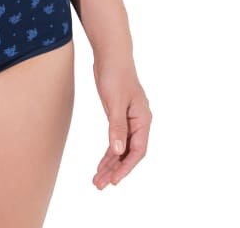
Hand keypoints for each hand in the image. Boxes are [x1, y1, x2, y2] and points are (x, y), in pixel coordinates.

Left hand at [91, 54, 150, 188]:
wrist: (110, 55)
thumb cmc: (115, 75)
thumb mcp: (114, 102)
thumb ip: (116, 127)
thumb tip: (117, 152)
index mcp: (143, 119)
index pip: (138, 151)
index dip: (126, 167)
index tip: (114, 180)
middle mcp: (139, 122)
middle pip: (129, 153)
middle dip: (115, 169)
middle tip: (99, 184)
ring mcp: (129, 120)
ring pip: (121, 148)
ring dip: (110, 164)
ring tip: (97, 179)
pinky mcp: (119, 116)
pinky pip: (115, 139)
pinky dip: (108, 152)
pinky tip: (101, 163)